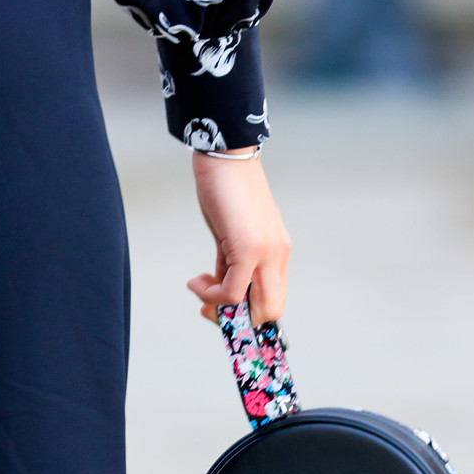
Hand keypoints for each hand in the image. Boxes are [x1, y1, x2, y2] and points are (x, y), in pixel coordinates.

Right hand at [186, 152, 290, 326]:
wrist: (225, 154)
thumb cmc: (226, 188)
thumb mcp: (230, 233)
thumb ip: (230, 260)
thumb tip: (220, 284)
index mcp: (277, 252)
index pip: (272, 300)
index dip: (246, 313)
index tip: (218, 306)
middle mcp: (278, 255)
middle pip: (269, 312)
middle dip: (235, 320)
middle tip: (207, 306)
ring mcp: (267, 253)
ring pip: (256, 307)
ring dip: (221, 308)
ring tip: (199, 289)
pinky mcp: (248, 248)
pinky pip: (232, 290)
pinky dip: (211, 294)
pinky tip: (195, 280)